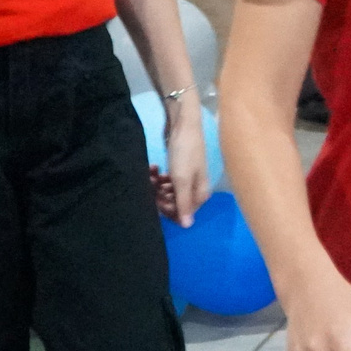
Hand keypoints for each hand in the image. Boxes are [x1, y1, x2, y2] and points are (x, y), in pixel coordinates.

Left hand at [155, 102, 207, 224]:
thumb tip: (188, 226)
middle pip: (174, 203)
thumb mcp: (182, 179)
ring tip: (151, 172)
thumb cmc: (185, 152)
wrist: (184, 123)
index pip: (182, 214)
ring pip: (167, 192)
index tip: (157, 199)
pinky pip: (166, 181)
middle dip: (160, 196)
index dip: (168, 210)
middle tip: (151, 182)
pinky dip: (158, 177)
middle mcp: (194, 189)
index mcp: (200, 194)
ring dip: (156, 185)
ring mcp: (186, 179)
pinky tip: (154, 168)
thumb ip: (183, 204)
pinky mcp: (177, 170)